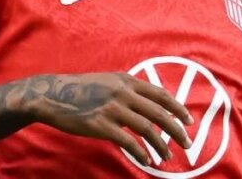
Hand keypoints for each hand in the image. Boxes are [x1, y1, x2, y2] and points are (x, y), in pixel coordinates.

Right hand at [21, 72, 193, 165]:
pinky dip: (141, 153)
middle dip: (177, 130)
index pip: (161, 95)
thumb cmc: (81, 90)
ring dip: (161, 145)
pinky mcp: (101, 125)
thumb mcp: (108, 81)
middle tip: (187, 143)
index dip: (178, 108)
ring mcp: (112, 109)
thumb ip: (128, 90)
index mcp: (127, 81)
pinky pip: (128, 141)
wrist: (52, 95)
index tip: (189, 121)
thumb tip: (149, 105)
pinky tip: (146, 160)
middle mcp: (123, 93)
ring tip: (167, 157)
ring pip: (147, 129)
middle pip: (159, 113)